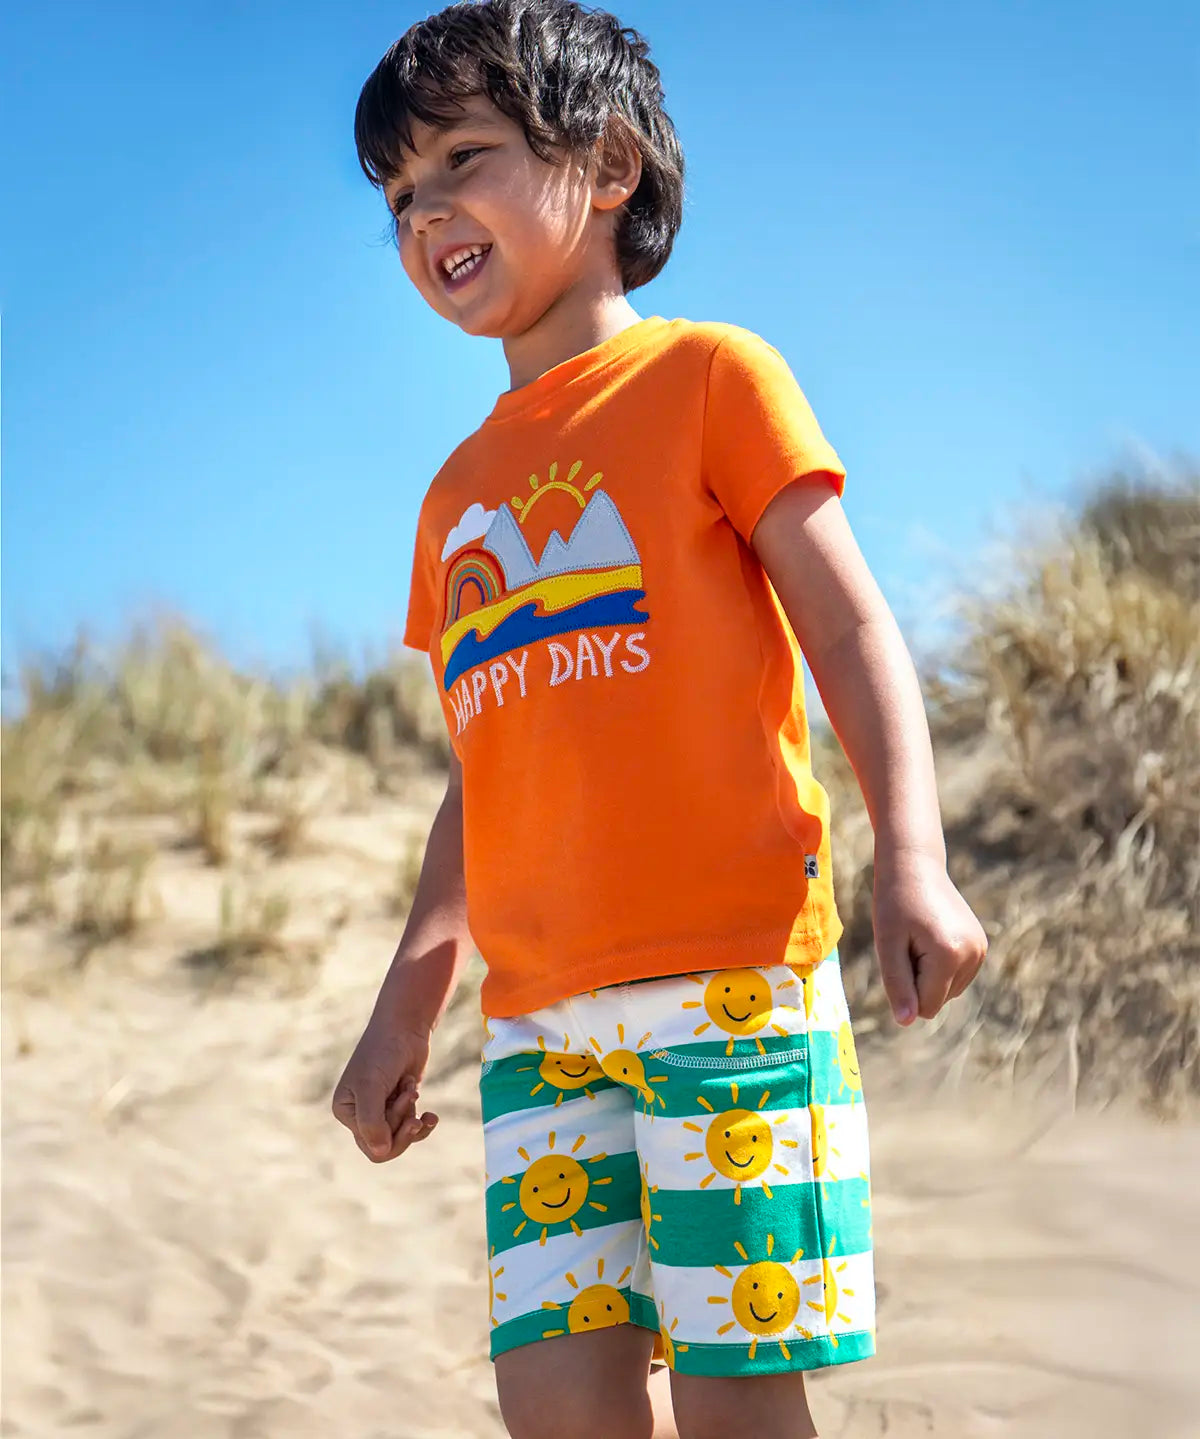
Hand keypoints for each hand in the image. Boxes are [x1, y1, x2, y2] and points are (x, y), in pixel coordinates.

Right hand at [331, 1015, 438, 1161]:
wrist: (404, 1028)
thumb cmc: (383, 1053)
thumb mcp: (372, 1087)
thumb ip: (372, 1122)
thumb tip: (381, 1152)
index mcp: (346, 1111)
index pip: (371, 1146)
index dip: (393, 1136)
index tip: (407, 1115)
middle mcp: (361, 1114)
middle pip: (388, 1144)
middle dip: (404, 1126)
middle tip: (411, 1096)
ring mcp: (381, 1109)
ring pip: (402, 1135)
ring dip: (411, 1115)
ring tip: (412, 1088)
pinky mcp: (400, 1104)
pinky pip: (412, 1128)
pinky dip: (424, 1123)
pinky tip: (431, 1115)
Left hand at [872, 846, 986, 1025]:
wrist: (914, 866)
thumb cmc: (894, 903)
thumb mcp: (887, 944)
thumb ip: (897, 985)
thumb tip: (907, 1021)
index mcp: (950, 955)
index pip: (925, 1006)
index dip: (904, 987)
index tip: (899, 952)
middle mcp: (973, 955)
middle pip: (937, 1000)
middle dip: (916, 980)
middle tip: (907, 942)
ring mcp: (981, 951)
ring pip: (947, 992)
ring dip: (927, 974)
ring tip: (918, 938)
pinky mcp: (981, 947)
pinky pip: (955, 978)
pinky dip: (939, 966)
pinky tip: (930, 936)